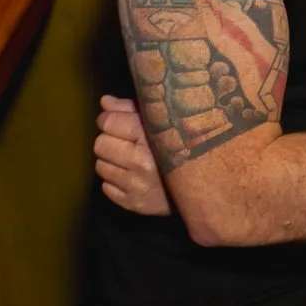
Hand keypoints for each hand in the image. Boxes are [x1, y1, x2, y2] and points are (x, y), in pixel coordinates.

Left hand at [95, 95, 171, 215]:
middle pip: (100, 144)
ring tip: (130, 159)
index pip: (108, 122)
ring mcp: (138, 186)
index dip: (110, 120)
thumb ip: (130, 109)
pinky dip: (115, 181)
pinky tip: (132, 176)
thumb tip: (104, 101)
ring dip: (112, 162)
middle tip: (126, 142)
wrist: (205, 184)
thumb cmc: (182, 145)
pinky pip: (106, 188)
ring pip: (100, 166)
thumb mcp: (161, 121)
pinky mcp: (135, 204)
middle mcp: (142, 163)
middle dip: (110, 140)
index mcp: (150, 136)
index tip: (119, 122)